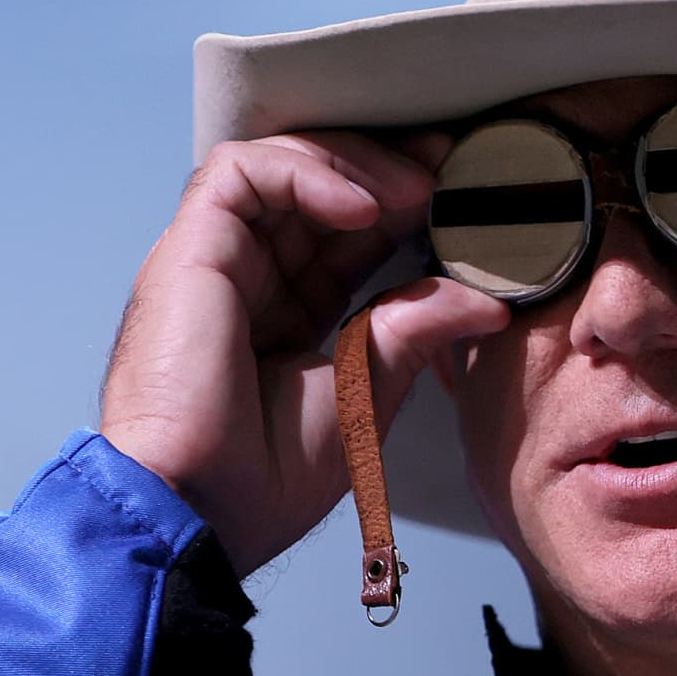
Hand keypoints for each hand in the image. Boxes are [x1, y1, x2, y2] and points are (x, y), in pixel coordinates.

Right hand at [99, 132, 508, 576]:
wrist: (200, 511)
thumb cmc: (265, 477)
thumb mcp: (365, 390)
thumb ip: (416, 331)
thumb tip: (488, 302)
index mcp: (283, 315)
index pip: (344, 235)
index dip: (400, 206)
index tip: (460, 192)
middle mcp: (246, 279)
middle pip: (313, 188)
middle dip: (386, 167)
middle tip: (450, 165)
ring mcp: (213, 260)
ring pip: (279, 165)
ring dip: (354, 165)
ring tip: (415, 192)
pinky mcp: (188, 250)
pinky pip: (242, 173)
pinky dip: (306, 173)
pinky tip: (362, 207)